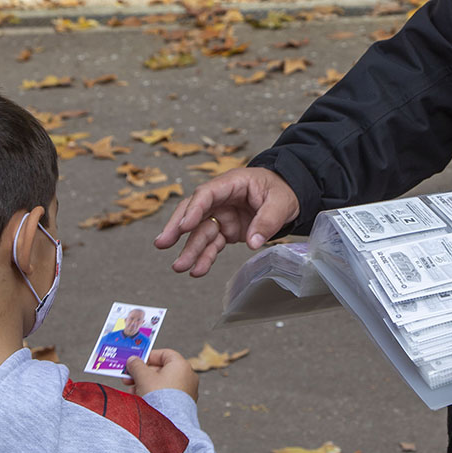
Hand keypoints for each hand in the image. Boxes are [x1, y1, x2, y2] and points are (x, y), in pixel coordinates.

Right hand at [123, 349, 198, 399]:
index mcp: (181, 365)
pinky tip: (141, 400)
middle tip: (128, 379)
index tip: (136, 362)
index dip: (149, 356)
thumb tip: (133, 360)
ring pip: (163, 383)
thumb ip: (137, 366)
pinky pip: (167, 395)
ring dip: (145, 385)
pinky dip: (155, 394)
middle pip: (162, 370)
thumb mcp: (143, 377)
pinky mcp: (184, 404)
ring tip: (131, 392)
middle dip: (143, 374)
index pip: (165, 354)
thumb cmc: (158, 396)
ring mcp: (188, 391)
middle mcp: (188, 376)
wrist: (169, 424)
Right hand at [153, 167, 298, 276]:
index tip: (184, 226)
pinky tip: (197, 269)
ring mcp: (221, 215)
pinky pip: (211, 244)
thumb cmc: (282, 190)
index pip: (206, 194)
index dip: (194, 210)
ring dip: (189, 250)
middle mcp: (221, 199)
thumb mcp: (281, 202)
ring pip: (199, 232)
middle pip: (192, 211)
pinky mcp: (225, 229)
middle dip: (177, 227)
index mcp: (232, 183)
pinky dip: (204, 257)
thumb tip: (253, 242)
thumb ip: (268, 220)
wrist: (289, 195)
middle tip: (163, 243)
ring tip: (180, 267)